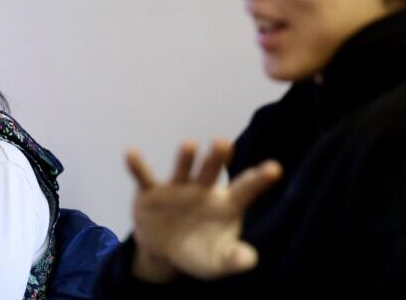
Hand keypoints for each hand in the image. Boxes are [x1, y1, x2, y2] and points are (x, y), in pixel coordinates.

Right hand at [125, 139, 281, 282]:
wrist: (164, 251)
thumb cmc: (199, 251)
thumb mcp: (217, 262)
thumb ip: (233, 259)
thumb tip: (250, 259)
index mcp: (226, 203)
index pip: (245, 189)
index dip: (259, 179)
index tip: (275, 169)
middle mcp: (203, 189)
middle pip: (212, 171)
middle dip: (217, 157)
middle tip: (223, 143)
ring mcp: (177, 188)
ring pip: (183, 169)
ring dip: (185, 158)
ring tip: (189, 145)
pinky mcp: (151, 192)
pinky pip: (144, 177)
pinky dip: (137, 165)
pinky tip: (131, 153)